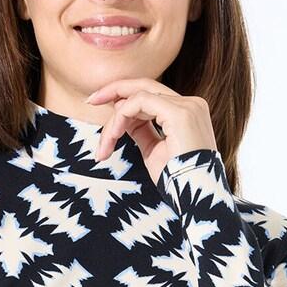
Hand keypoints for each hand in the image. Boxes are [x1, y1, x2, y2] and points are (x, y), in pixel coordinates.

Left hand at [87, 78, 217, 185]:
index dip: (125, 99)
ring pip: (138, 97)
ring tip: (104, 145)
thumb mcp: (154, 152)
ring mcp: (187, 106)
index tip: (100, 106)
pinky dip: (121, 118)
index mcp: (187, 113)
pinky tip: (113, 135)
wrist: (197, 198)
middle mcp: (190, 104)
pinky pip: (139, 103)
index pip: (150, 96)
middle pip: (144, 88)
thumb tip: (122, 119)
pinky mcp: (180, 113)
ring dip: (115, 120)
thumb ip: (141, 131)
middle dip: (114, 90)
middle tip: (90, 101)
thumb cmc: (177, 182)